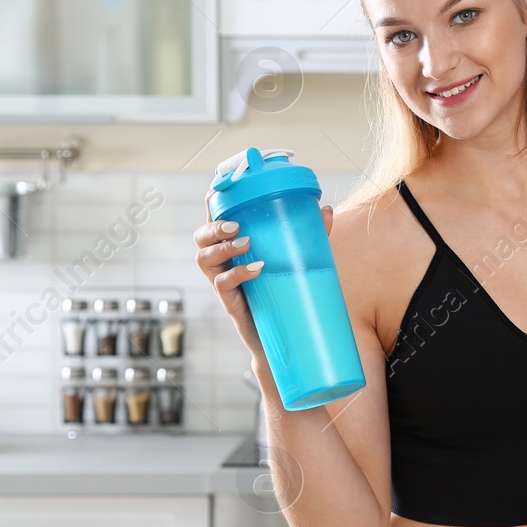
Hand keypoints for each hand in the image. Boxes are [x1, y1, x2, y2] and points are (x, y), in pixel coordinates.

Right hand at [194, 204, 334, 365]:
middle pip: (200, 237)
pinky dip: (238, 273)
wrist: (285, 339)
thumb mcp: (298, 261)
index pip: (215, 219)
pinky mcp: (230, 303)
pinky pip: (222, 285)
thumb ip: (310, 236)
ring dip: (222, 247)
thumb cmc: (287, 294)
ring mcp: (223, 284)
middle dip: (214, 225)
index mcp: (234, 248)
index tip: (220, 186)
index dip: (213, 201)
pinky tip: (257, 269)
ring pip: (204, 258)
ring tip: (246, 242)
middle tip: (237, 225)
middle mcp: (223, 263)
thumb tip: (325, 209)